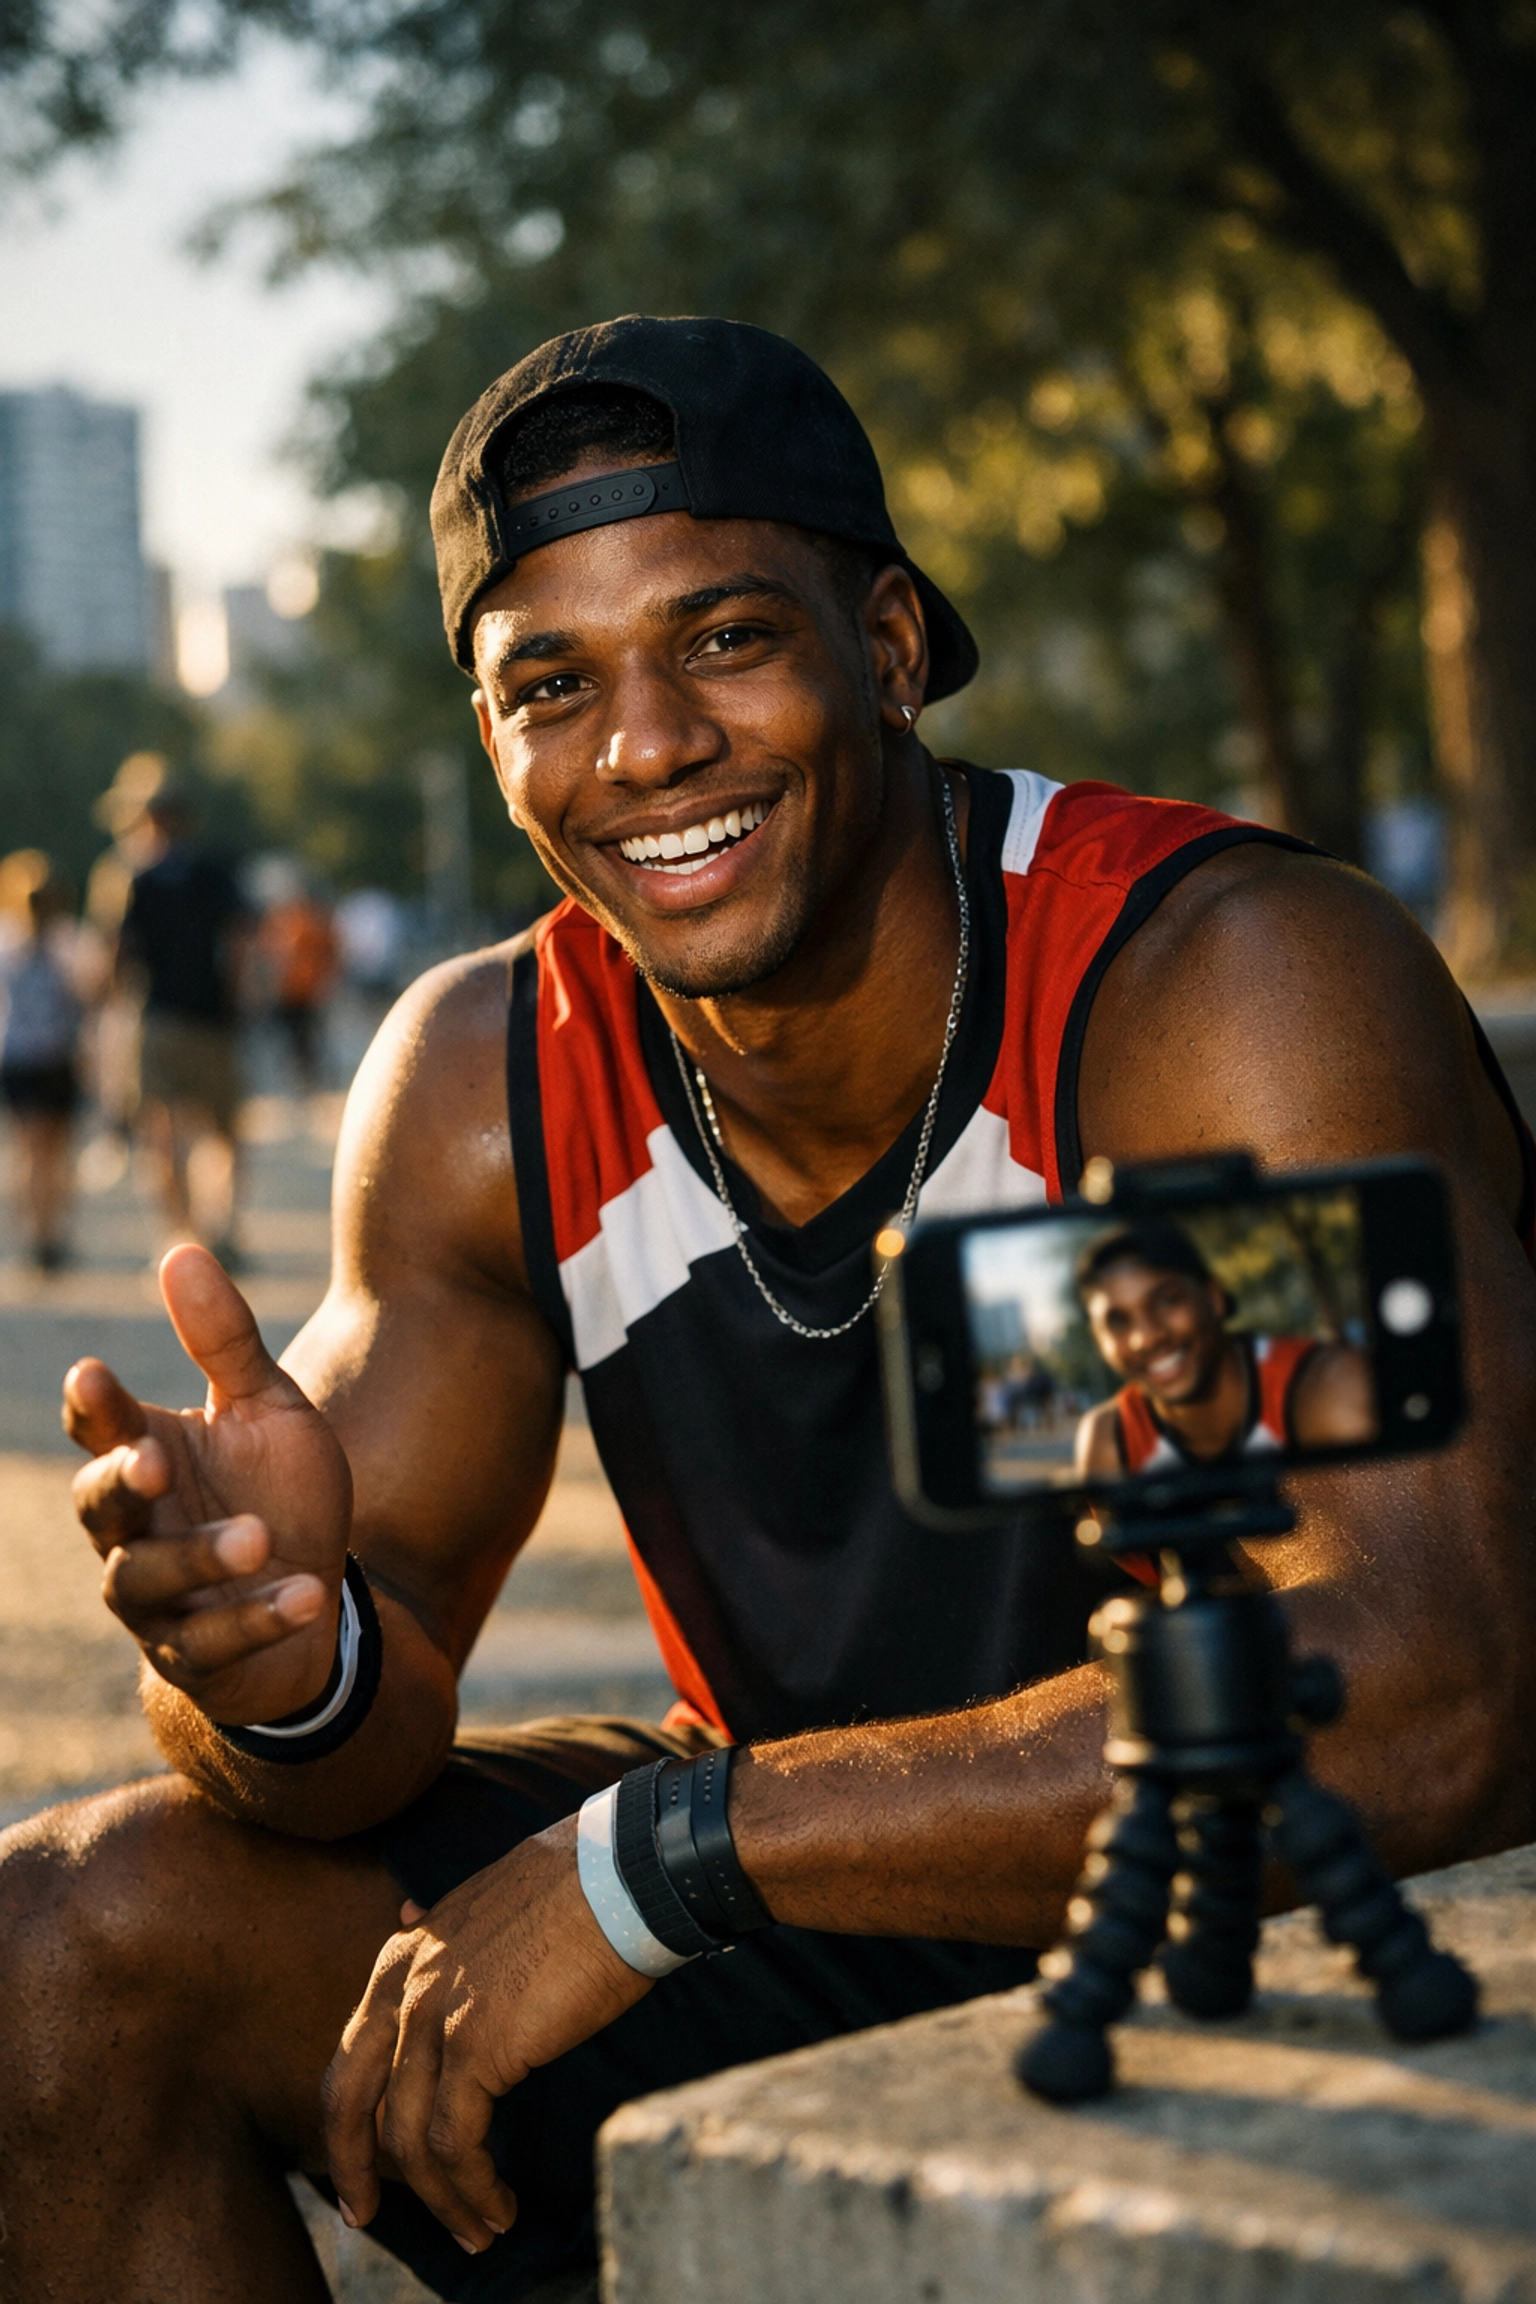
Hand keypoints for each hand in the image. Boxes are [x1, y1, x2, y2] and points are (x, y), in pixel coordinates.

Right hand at [65, 1243, 352, 1724]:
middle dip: (120, 1484)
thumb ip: (226, 1341)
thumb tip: (180, 1250)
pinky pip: (214, 1645)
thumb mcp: (268, 1409)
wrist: (311, 1599)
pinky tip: (309, 1592)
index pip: (99, 1429)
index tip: (93, 1375)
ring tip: (259, 1537)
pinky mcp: (198, 1658)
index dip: (93, 1407)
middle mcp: (134, 1531)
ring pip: (145, 1584)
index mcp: (146, 1457)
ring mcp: (158, 1601)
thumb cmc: (276, 1493)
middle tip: (154, 1459)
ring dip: (199, 1559)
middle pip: (98, 1507)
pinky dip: (260, 1619)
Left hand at [323, 1816, 652, 2251]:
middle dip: (351, 2166)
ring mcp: (436, 2016)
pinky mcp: (477, 2047)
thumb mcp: (485, 1901)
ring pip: (408, 2137)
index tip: (361, 2162)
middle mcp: (406, 1984)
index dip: (350, 2117)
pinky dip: (472, 2188)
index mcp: (406, 1953)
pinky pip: (455, 2143)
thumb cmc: (576, 1889)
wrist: (623, 1875)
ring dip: (440, 2199)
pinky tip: (498, 2207)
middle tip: (366, 2214)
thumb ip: (442, 1934)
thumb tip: (408, 1918)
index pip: (354, 2052)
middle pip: (348, 2098)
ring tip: (475, 2229)